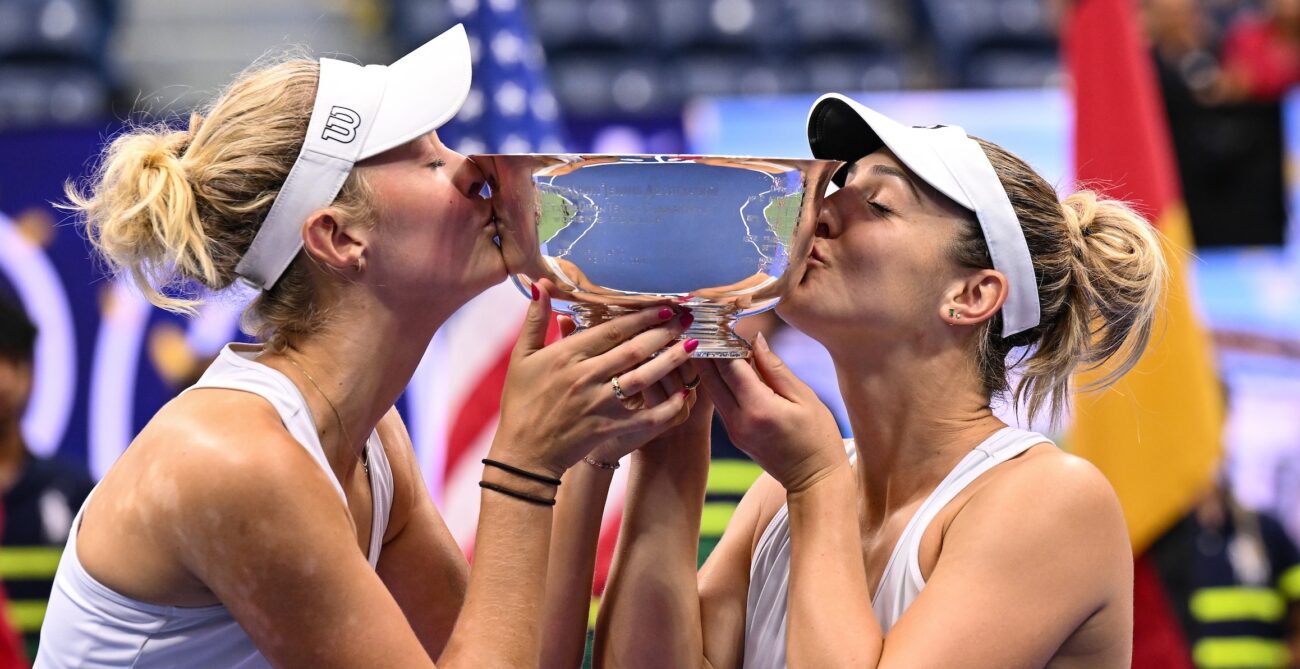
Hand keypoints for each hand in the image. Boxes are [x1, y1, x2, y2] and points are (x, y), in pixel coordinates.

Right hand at [492, 280, 697, 476]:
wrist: (523, 453)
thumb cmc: (521, 402)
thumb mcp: (522, 357)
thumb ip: (536, 319)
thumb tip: (542, 284)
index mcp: (566, 356)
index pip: (611, 330)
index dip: (641, 317)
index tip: (664, 306)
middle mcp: (585, 378)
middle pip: (633, 350)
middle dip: (663, 332)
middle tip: (686, 319)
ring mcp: (599, 404)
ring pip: (643, 378)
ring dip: (670, 360)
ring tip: (691, 346)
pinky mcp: (608, 428)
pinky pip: (646, 417)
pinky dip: (668, 406)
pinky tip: (686, 394)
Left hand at [697, 333, 845, 491]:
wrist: (813, 480)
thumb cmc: (818, 438)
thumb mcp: (804, 398)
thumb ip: (776, 368)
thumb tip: (755, 340)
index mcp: (758, 408)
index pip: (730, 366)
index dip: (723, 341)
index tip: (720, 319)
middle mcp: (739, 420)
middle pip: (711, 377)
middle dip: (706, 348)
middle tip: (702, 323)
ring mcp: (733, 430)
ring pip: (711, 389)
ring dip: (707, 364)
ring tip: (708, 337)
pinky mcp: (734, 434)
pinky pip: (720, 401)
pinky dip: (717, 381)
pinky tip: (720, 363)